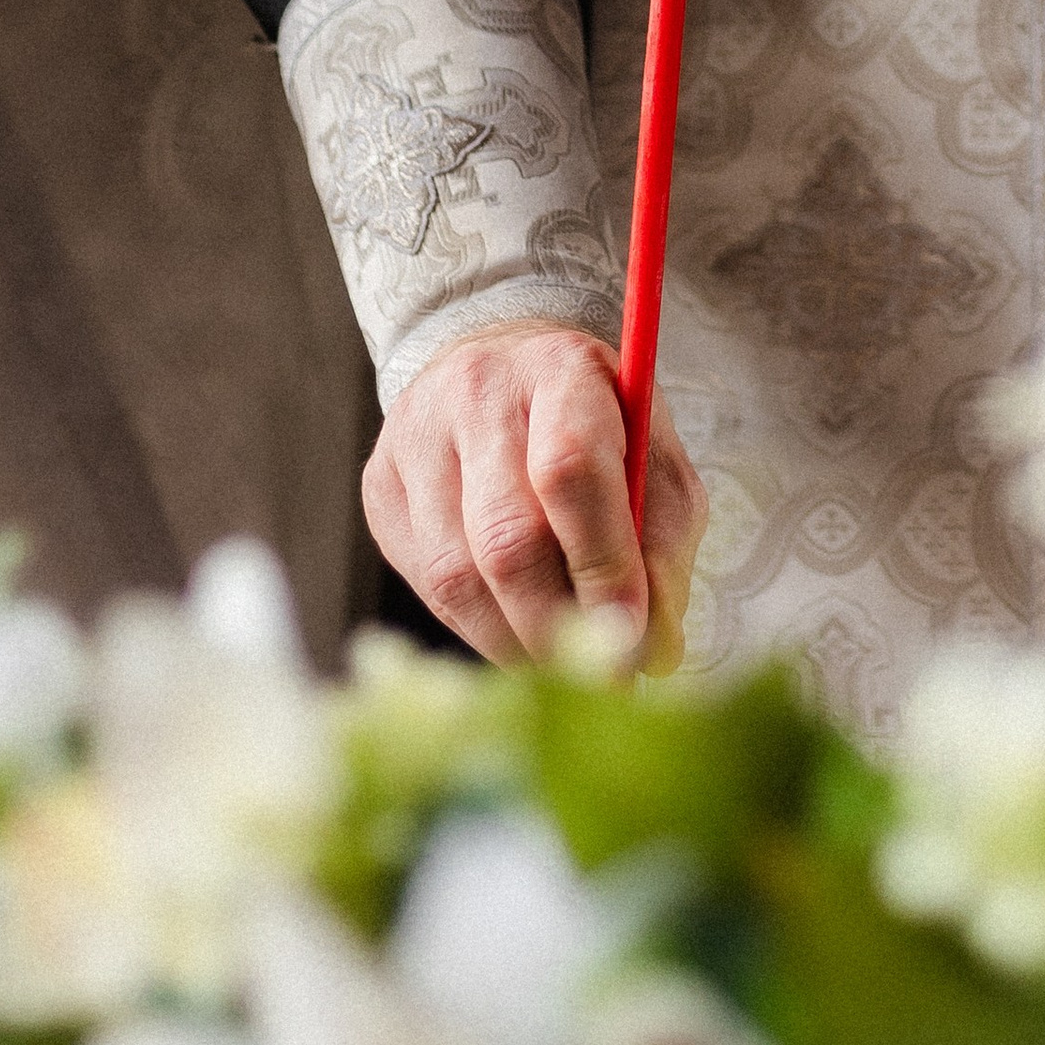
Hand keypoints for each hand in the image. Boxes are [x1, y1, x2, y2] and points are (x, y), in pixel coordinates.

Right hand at [364, 324, 707, 671]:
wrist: (499, 366)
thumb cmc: (594, 420)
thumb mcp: (653, 453)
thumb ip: (665, 541)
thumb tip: (657, 651)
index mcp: (559, 368)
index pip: (571, 471)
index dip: (603, 565)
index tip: (634, 638)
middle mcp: (476, 393)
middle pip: (507, 537)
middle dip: (561, 626)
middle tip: (606, 678)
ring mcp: (415, 438)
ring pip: (457, 575)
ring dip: (518, 643)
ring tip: (565, 667)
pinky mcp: (380, 486)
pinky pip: (425, 585)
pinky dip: (479, 629)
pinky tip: (516, 635)